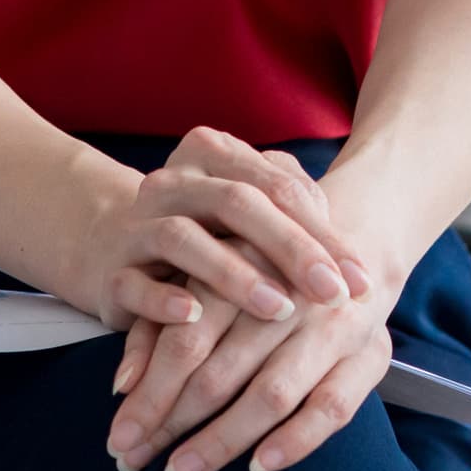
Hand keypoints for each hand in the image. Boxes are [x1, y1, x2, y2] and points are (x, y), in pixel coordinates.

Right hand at [75, 128, 370, 337]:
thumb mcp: (249, 213)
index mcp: (213, 154)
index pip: (278, 186)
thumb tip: (346, 254)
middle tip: (331, 294)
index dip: (324, 233)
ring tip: (276, 309)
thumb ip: (295, 216)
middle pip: (237, 203)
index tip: (361, 280)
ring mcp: (137, 225)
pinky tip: (193, 316)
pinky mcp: (110, 272)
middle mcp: (173, 181)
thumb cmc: (206, 230)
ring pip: (184, 239)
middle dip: (291, 250)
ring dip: (233, 275)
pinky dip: (162, 300)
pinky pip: (134, 284)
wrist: (110, 244)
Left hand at [110, 270, 401, 470]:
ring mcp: (334, 327)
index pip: (186, 340)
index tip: (119, 437)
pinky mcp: (371, 355)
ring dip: (221, 440)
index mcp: (241, 266)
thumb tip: (122, 386)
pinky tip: (257, 465)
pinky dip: (295, 442)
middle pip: (221, 372)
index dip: (150, 393)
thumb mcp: (203, 279)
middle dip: (171, 424)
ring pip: (270, 394)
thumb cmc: (256, 274)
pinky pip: (331, 408)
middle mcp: (290, 295)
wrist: (352, 248)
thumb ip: (157, 327)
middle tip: (132, 460)